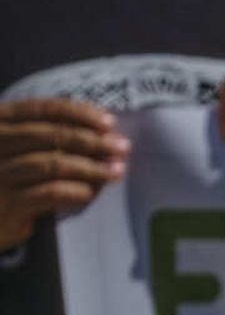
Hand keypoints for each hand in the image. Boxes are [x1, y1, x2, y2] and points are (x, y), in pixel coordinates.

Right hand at [0, 98, 130, 247]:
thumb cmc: (3, 179)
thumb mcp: (14, 149)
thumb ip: (44, 137)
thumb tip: (99, 135)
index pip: (42, 109)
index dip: (78, 113)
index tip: (109, 122)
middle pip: (53, 135)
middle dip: (93, 141)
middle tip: (122, 148)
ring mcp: (1, 174)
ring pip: (55, 164)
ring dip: (91, 167)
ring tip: (116, 171)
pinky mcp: (9, 205)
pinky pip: (51, 194)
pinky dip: (75, 191)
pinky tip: (91, 193)